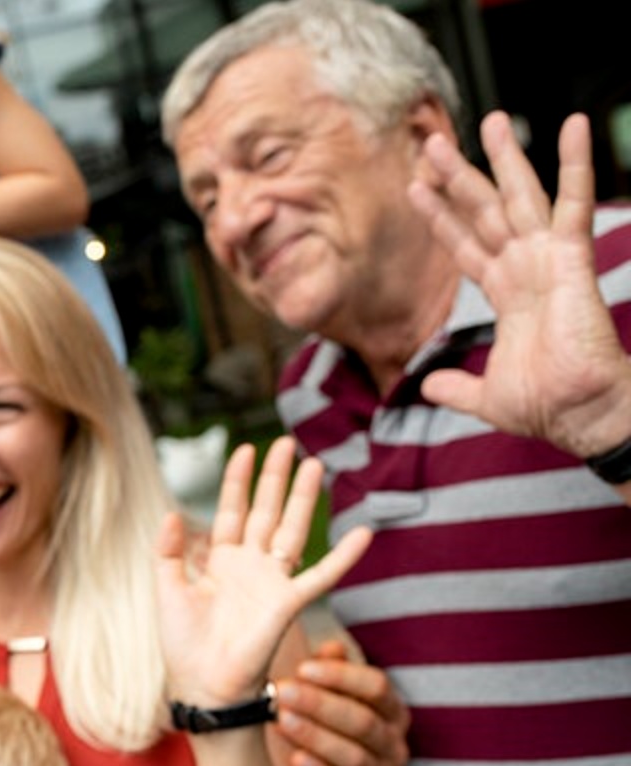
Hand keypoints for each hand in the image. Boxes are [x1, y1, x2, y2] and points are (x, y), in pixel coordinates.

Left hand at [156, 438, 372, 707]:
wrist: (201, 685)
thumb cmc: (183, 644)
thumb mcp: (167, 589)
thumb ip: (168, 551)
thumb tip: (170, 512)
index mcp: (221, 560)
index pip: (231, 510)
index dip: (237, 481)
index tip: (244, 449)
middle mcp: (250, 565)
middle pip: (267, 511)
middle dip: (276, 478)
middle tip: (287, 444)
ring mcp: (272, 581)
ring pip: (293, 530)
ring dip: (304, 499)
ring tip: (316, 465)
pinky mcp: (288, 603)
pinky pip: (322, 576)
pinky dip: (344, 556)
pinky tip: (363, 534)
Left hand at [274, 639, 409, 765]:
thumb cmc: (322, 725)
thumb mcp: (326, 695)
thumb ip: (328, 671)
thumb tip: (332, 648)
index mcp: (390, 711)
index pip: (377, 687)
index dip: (340, 676)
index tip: (301, 668)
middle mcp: (393, 745)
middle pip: (363, 722)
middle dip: (320, 705)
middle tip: (281, 692)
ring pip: (355, 758)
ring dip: (316, 738)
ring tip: (281, 721)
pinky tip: (294, 761)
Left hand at [408, 111, 630, 458]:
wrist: (580, 413)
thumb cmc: (547, 405)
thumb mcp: (486, 396)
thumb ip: (457, 385)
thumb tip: (428, 386)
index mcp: (507, 294)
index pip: (466, 244)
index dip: (441, 217)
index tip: (416, 188)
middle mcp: (525, 269)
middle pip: (485, 211)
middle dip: (458, 177)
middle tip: (431, 143)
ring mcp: (548, 259)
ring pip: (519, 197)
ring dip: (503, 159)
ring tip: (491, 120)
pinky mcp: (572, 257)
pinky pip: (571, 202)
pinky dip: (574, 163)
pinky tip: (573, 125)